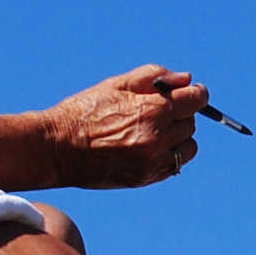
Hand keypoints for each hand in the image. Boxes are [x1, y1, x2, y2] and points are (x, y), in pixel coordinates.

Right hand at [42, 65, 208, 188]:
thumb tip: (186, 79)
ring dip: (179, 136)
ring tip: (154, 130)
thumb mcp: (117, 84)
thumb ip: (155, 77)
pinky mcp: (146, 177)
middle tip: (158, 109)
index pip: (196, 99)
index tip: (192, 92)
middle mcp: (157, 138)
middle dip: (181, 112)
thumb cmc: (85, 111)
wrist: (58, 148)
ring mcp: (153, 161)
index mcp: (152, 110)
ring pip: (188, 146)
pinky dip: (170, 155)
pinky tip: (149, 147)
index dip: (196, 92)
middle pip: (191, 122)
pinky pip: (175, 165)